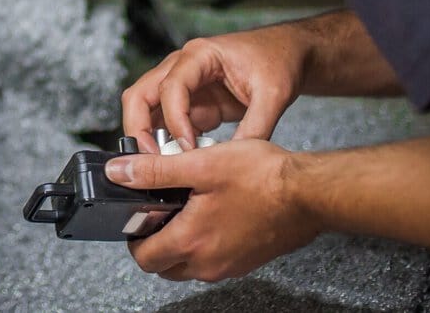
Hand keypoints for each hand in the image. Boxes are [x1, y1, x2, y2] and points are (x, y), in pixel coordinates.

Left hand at [106, 140, 317, 281]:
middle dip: (153, 242)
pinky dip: (203, 242)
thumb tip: (119, 172)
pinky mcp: (246, 261)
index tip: (135, 215)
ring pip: (188, 264)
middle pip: (164, 266)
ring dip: (179, 243)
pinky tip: (211, 212)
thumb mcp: (200, 164)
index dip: (132, 236)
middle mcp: (209, 263)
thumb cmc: (263, 178)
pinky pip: (212, 260)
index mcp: (192, 242)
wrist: (310, 194)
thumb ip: (154, 171)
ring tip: (185, 206)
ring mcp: (229, 265)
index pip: (144, 257)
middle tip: (157, 211)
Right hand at [121, 26, 308, 153]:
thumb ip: (256, 127)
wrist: (286, 54)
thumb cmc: (278, 61)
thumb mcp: (273, 95)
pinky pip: (166, 122)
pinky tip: (179, 161)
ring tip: (162, 165)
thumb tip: (235, 162)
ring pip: (145, 109)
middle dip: (139, 128)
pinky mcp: (190, 102)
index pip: (171, 87)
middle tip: (152, 160)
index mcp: (200, 55)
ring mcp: (183, 85)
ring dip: (147, 137)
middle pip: (140, 95)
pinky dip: (166, 142)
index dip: (176, 120)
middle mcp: (182, 67)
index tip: (189, 148)